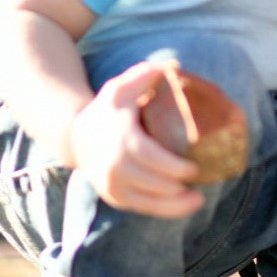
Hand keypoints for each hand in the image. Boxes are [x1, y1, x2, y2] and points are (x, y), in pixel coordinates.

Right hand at [68, 62, 206, 218]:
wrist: (75, 137)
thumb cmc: (106, 110)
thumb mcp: (120, 87)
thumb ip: (143, 75)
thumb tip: (171, 66)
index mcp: (121, 139)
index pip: (150, 158)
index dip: (173, 167)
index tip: (194, 168)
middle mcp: (114, 166)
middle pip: (152, 183)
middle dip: (178, 187)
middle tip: (202, 180)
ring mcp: (112, 185)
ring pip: (148, 202)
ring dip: (175, 205)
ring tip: (198, 199)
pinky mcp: (114, 197)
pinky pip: (142, 208)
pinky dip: (164, 210)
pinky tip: (184, 205)